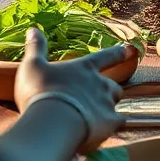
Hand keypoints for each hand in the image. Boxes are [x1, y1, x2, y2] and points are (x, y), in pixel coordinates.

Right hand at [14, 29, 126, 151]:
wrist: (52, 123)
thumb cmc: (40, 92)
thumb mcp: (32, 66)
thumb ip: (36, 48)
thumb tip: (33, 29)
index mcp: (84, 68)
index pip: (105, 56)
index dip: (116, 53)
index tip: (126, 51)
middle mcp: (100, 83)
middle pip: (113, 85)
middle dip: (108, 90)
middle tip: (95, 98)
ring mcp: (106, 103)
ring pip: (116, 103)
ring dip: (109, 107)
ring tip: (97, 116)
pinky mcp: (110, 123)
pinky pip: (119, 123)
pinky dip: (113, 125)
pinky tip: (105, 132)